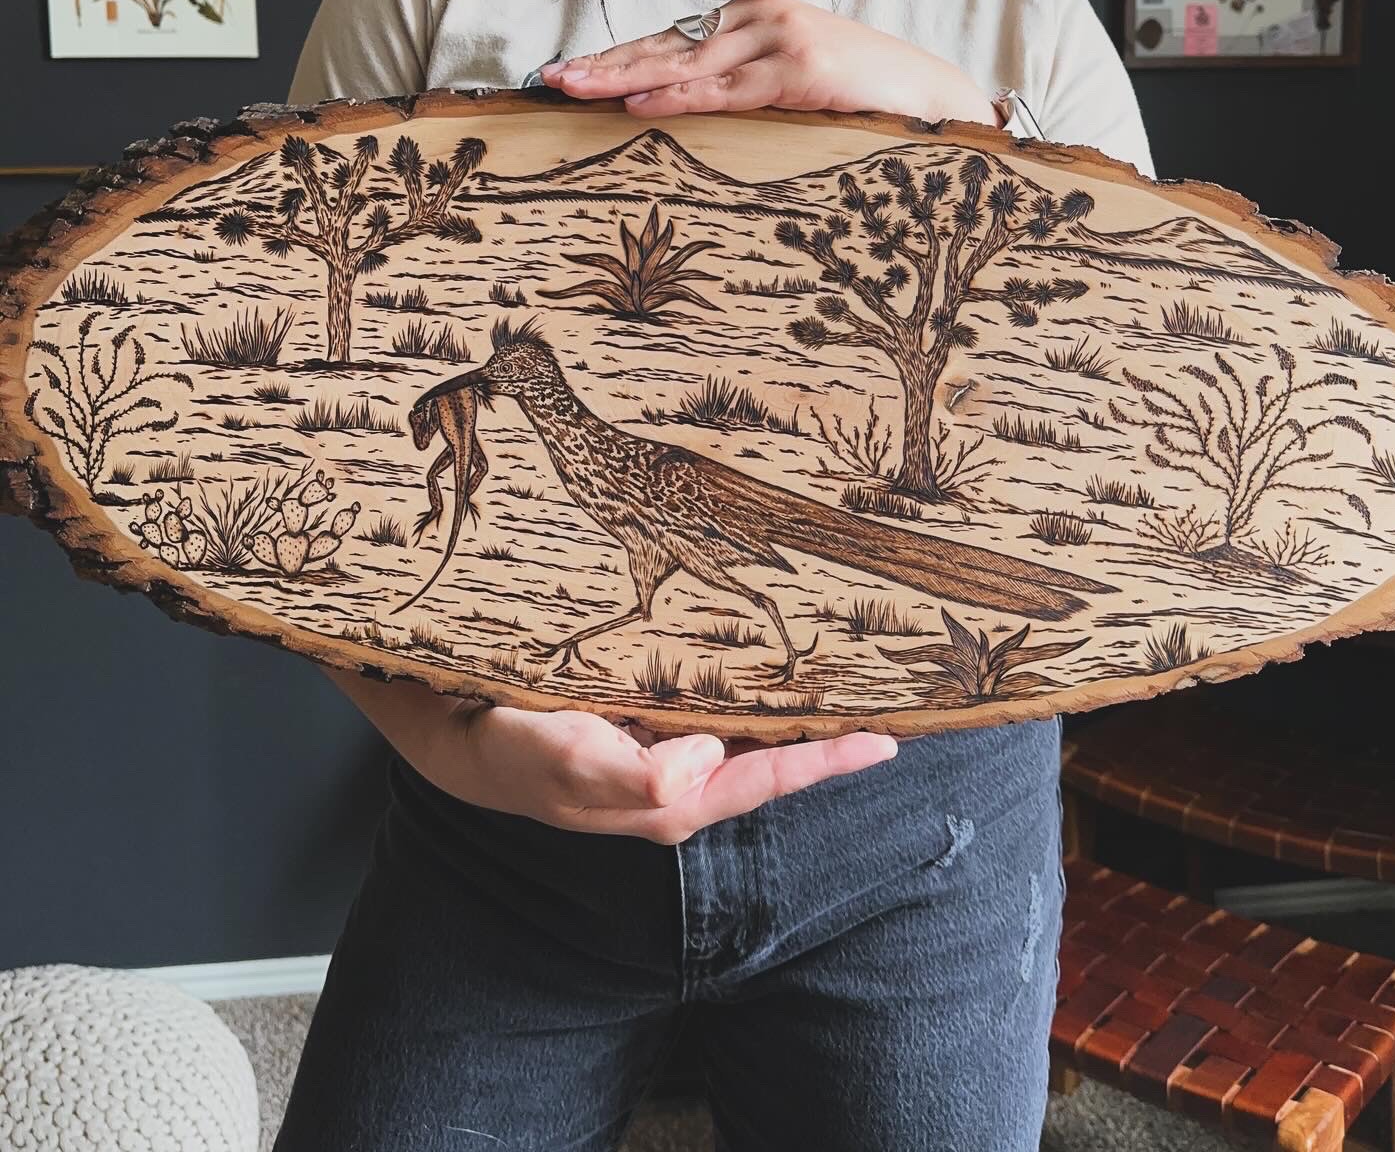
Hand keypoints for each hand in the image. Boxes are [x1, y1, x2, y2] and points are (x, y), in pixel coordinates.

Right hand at [419, 697, 897, 843]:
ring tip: (854, 662)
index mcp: (675, 796)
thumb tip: (705, 760)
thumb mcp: (560, 759)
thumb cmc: (507, 748)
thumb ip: (631, 772)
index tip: (888, 735)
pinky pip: (719, 697)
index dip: (829, 757)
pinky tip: (770, 646)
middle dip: (831, 725)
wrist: (452, 728)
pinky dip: (752, 675)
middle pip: (776, 752)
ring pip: (752, 723)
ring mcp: (667, 745)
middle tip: (894, 686)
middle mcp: (683, 775)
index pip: (771, 775)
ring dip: (798, 697)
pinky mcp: (648, 714)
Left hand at [540, 0, 1001, 125]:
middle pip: (664, 43)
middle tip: (548, 79)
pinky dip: (679, 93)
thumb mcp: (789, 86)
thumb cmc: (859, 96)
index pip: (669, 39)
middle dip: (603, 63)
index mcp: (752, 17)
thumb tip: (678, 110)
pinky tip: (638, 101)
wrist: (931, 94)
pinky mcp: (799, 66)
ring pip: (684, 61)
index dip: (614, 56)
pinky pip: (725, 87)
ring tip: (574, 87)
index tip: (565, 72)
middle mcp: (759, 16)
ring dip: (623, 76)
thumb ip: (740, 87)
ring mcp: (779, 37)